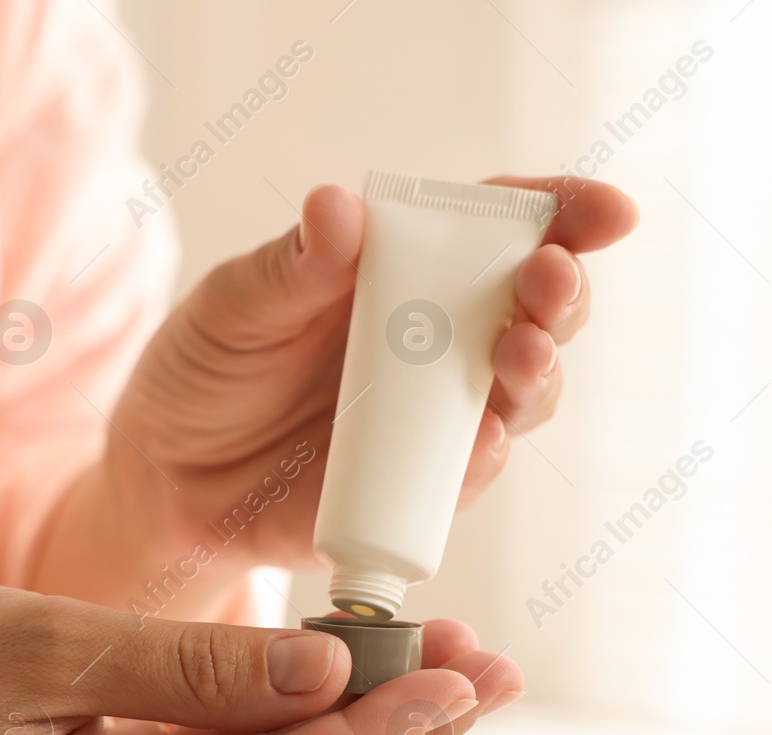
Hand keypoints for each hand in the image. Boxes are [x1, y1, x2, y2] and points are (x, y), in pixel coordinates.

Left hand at [108, 177, 637, 571]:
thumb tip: (340, 209)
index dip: (562, 213)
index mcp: (402, 269)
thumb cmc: (203, 371)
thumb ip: (290, 269)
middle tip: (548, 287)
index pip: (497, 228)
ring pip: (524, 394)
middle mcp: (436, 339)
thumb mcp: (231, 308)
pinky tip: (480, 441)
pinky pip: (468, 474)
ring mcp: (434, 417)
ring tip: (521, 356)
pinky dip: (484, 459)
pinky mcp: (418, 488)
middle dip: (560, 295)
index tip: (605, 212)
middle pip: (534, 310)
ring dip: (539, 374)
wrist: (165, 480)